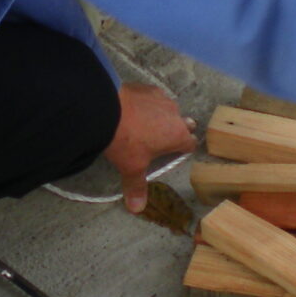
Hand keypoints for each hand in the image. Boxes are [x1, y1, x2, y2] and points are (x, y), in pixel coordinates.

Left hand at [104, 83, 196, 213]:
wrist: (105, 108)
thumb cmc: (125, 141)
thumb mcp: (131, 166)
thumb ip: (136, 187)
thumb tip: (137, 209)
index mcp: (177, 136)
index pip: (190, 143)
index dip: (184, 149)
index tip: (177, 152)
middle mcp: (175, 115)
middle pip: (185, 124)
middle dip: (177, 130)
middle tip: (161, 138)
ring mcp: (162, 98)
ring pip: (169, 108)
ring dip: (162, 115)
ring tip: (145, 123)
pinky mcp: (147, 87)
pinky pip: (154, 96)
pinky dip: (148, 102)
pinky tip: (134, 108)